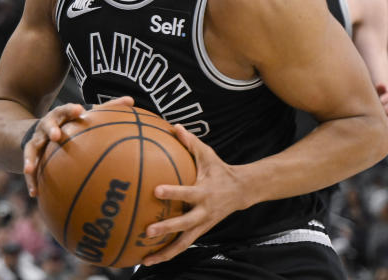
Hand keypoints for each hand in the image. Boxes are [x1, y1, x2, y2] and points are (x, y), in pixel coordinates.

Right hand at [22, 96, 132, 196]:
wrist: (39, 130)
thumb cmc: (70, 124)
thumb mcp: (85, 116)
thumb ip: (107, 109)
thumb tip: (131, 101)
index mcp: (60, 116)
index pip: (65, 110)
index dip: (71, 110)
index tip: (80, 110)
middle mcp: (46, 126)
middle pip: (47, 125)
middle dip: (50, 129)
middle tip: (56, 136)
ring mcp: (36, 141)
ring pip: (31, 148)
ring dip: (31, 158)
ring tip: (30, 169)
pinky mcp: (31, 156)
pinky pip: (30, 170)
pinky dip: (31, 181)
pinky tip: (34, 193)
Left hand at [140, 124, 245, 265]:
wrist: (243, 192)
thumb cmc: (219, 170)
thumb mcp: (207, 154)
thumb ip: (190, 142)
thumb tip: (173, 125)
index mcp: (204, 192)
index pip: (187, 193)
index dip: (173, 192)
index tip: (156, 190)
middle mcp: (204, 212)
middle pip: (185, 225)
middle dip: (167, 229)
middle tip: (147, 231)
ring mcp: (203, 225)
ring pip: (183, 243)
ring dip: (165, 253)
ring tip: (145, 260)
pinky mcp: (200, 232)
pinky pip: (183, 245)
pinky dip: (167, 253)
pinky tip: (149, 259)